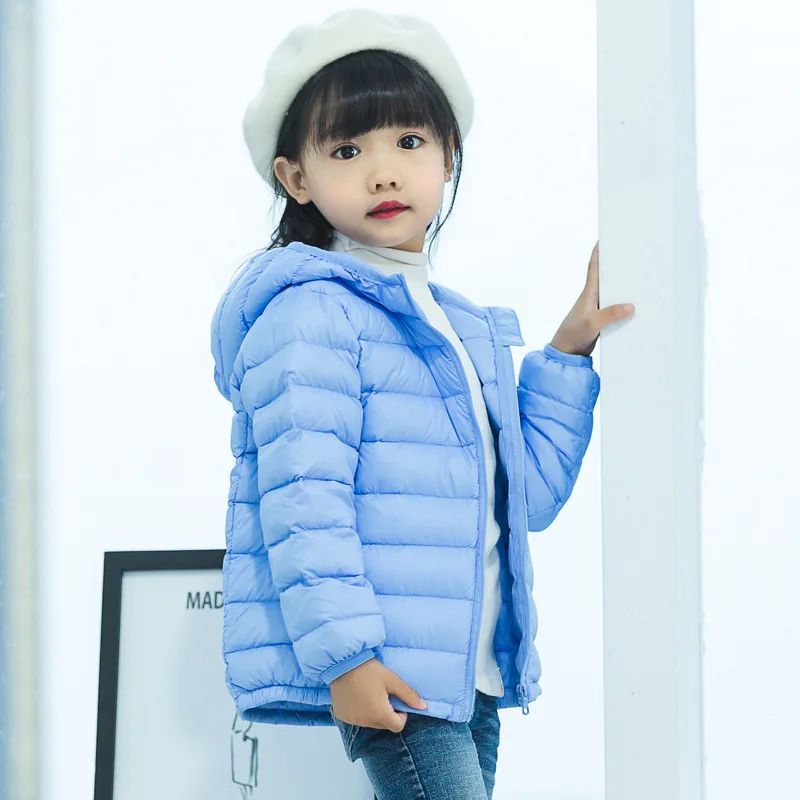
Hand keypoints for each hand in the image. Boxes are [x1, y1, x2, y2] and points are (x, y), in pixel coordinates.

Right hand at [329, 657, 427, 731]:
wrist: (342, 662)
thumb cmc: (368, 670)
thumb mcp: (392, 680)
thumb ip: (408, 695)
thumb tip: (424, 707)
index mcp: (379, 714)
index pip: (397, 726)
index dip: (401, 716)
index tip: (396, 701)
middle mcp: (365, 721)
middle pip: (383, 725)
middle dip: (387, 713)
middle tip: (383, 694)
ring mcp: (352, 720)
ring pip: (369, 722)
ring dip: (373, 713)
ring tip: (369, 693)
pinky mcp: (342, 715)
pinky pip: (356, 718)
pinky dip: (359, 711)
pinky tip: (357, 696)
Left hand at [549, 241, 634, 356]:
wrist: (566, 353)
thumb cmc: (573, 334)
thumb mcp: (592, 323)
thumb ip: (610, 315)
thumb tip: (631, 306)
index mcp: (589, 293)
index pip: (593, 267)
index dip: (598, 252)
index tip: (605, 237)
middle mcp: (594, 298)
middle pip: (608, 278)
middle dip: (619, 266)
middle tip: (635, 255)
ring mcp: (598, 309)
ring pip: (614, 294)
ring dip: (625, 288)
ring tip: (644, 278)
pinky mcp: (603, 320)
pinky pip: (616, 309)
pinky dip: (626, 306)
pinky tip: (638, 306)